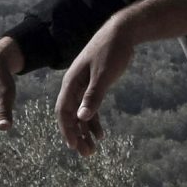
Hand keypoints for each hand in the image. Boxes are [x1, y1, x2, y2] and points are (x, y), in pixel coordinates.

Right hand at [55, 15, 135, 156]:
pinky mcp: (94, 86)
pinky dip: (94, 121)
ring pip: (81, 114)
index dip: (68, 130)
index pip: (64, 111)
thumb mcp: (104, 75)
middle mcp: (74, 86)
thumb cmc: (112, 51)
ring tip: (93, 150)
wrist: (122, 32)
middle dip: (77, 136)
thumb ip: (93, 96)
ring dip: (85, 132)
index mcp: (72, 83)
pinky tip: (101, 134)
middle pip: (71, 116)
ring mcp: (83, 86)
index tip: (74, 146)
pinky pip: (90, 108)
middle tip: (87, 154)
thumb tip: (82, 118)